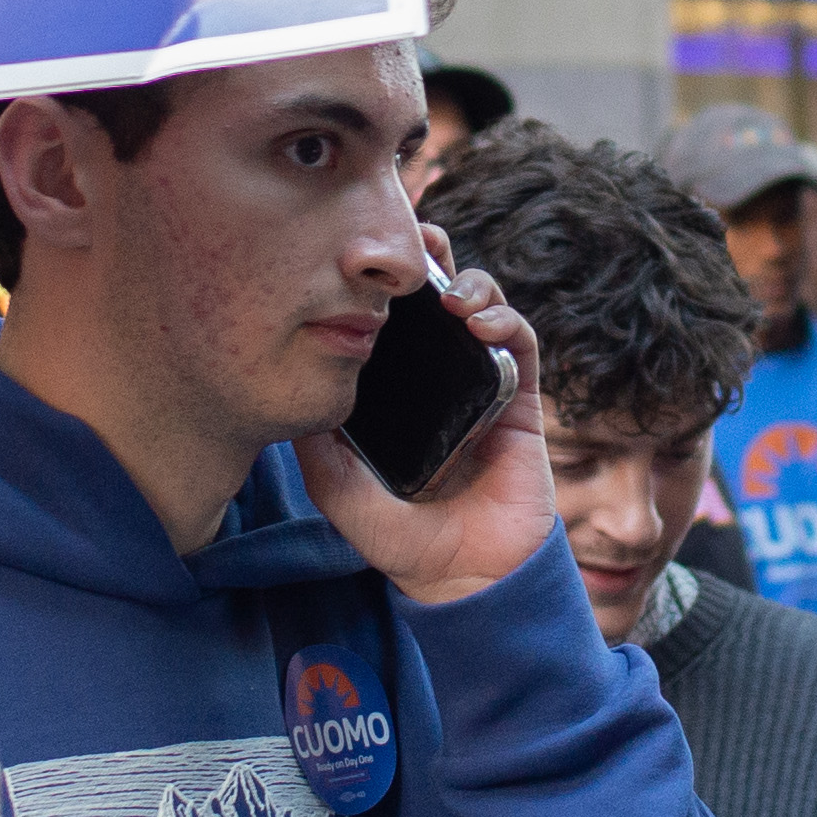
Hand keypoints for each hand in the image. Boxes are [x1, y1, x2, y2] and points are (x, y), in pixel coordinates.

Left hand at [294, 255, 560, 609]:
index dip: (386, 283)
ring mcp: (481, 389)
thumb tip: (295, 394)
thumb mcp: (342, 494)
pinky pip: (521, 347)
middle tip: (419, 237)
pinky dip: (507, 323)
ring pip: (484, 312)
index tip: (367, 252)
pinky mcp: (520, 404)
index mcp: (399, 394)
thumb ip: (317, 449)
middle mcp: (440, 383)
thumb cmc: (405, 543)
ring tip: (451, 292)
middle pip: (439, 302)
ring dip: (474, 286)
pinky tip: (481, 324)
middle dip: (433, 261)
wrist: (467, 579)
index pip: (393, 322)